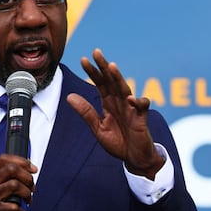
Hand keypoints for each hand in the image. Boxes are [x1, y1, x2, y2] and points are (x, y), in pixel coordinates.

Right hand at [0, 154, 35, 210]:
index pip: (4, 159)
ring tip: (27, 200)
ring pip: (14, 185)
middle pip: (11, 169)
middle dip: (27, 177)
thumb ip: (0, 179)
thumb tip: (24, 173)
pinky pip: (13, 207)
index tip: (33, 169)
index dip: (22, 162)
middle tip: (31, 187)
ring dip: (26, 193)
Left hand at [66, 48, 163, 179]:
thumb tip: (69, 96)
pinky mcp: (141, 119)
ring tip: (111, 66)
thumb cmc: (118, 142)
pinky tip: (131, 98)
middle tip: (96, 52)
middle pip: (111, 81)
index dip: (92, 72)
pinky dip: (138, 102)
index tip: (83, 59)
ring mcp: (131, 109)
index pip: (100, 83)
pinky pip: (141, 107)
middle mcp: (120, 102)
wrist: (134, 158)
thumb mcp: (97, 128)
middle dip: (103, 67)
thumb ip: (86, 112)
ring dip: (118, 78)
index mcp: (108, 103)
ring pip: (125, 89)